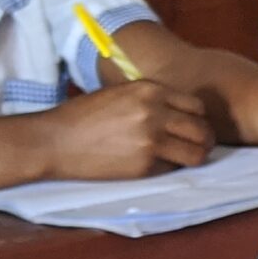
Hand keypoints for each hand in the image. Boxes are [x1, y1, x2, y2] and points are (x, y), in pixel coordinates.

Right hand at [40, 81, 214, 179]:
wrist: (54, 140)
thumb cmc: (84, 116)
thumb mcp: (121, 94)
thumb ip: (152, 100)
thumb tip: (182, 113)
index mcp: (150, 90)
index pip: (197, 106)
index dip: (197, 119)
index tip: (190, 127)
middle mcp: (155, 112)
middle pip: (203, 130)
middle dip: (203, 140)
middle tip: (195, 147)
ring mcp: (151, 139)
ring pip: (197, 153)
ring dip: (194, 157)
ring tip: (183, 158)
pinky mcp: (143, 164)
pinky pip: (172, 168)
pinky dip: (168, 168)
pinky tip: (152, 164)